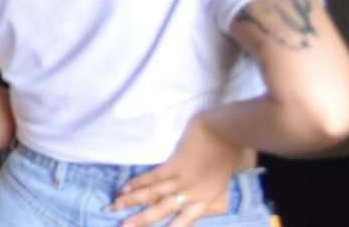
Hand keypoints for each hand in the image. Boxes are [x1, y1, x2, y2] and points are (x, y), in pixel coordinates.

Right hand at [108, 115, 240, 226]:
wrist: (230, 131)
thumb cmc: (233, 148)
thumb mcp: (226, 173)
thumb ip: (214, 181)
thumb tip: (209, 180)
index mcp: (208, 197)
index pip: (187, 220)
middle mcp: (193, 194)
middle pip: (163, 210)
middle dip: (142, 219)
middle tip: (123, 226)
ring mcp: (183, 180)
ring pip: (154, 195)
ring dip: (132, 201)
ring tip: (115, 207)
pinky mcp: (175, 165)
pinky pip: (153, 177)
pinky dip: (137, 183)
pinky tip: (123, 188)